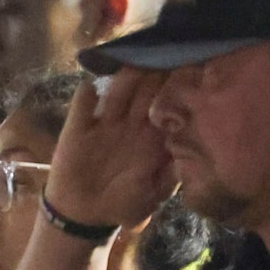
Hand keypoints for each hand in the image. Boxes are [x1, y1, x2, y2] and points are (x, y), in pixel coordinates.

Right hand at [45, 70, 175, 229]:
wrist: (83, 215)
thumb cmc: (122, 204)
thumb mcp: (154, 194)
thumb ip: (172, 174)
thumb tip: (192, 151)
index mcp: (153, 136)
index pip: (168, 104)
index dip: (176, 88)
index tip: (187, 70)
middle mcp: (131, 124)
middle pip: (144, 91)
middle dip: (153, 73)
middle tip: (162, 54)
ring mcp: (104, 124)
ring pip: (117, 93)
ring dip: (124, 78)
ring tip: (132, 63)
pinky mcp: (78, 129)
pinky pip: (82, 106)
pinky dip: (86, 94)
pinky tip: (91, 87)